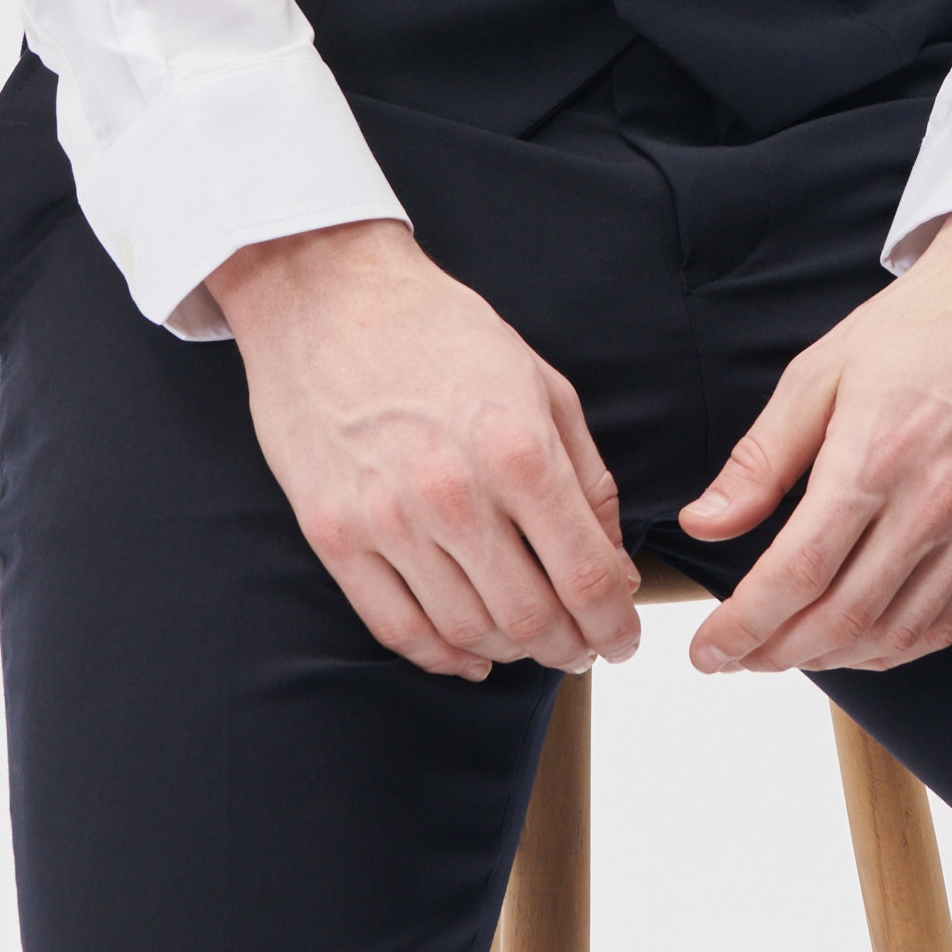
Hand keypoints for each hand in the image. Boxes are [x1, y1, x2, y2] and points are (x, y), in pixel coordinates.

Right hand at [209, 218, 643, 682]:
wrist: (328, 295)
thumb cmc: (442, 332)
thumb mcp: (541, 384)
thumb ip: (586, 479)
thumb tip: (613, 566)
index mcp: (518, 449)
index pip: (586, 576)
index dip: (615, 625)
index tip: (623, 636)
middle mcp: (454, 493)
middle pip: (531, 618)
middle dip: (571, 646)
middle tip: (582, 645)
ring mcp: (387, 519)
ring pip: (466, 631)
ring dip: (512, 652)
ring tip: (531, 642)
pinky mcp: (333, 534)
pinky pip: (395, 627)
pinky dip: (441, 656)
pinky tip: (469, 652)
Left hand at [675, 208, 951, 675]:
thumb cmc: (914, 328)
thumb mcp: (817, 374)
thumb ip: (759, 460)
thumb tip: (704, 524)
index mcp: (875, 456)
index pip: (798, 573)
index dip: (745, 625)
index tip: (706, 650)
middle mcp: (932, 503)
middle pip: (842, 618)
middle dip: (775, 652)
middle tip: (734, 657)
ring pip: (894, 634)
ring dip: (829, 659)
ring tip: (783, 650)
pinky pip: (946, 623)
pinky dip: (892, 649)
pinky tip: (855, 641)